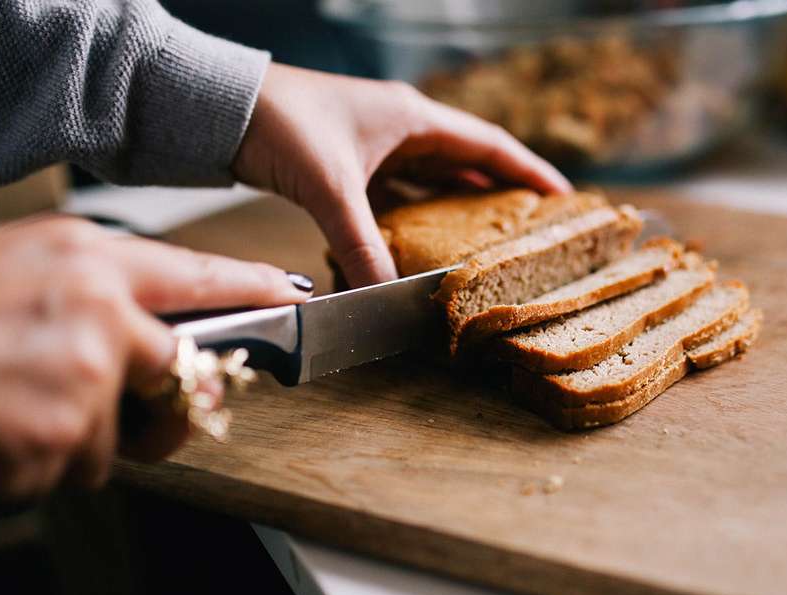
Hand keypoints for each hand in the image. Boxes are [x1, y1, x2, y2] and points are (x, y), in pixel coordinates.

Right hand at [0, 216, 307, 503]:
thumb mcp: (7, 269)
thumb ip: (84, 296)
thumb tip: (137, 337)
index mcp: (85, 260)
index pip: (198, 276)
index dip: (251, 288)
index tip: (292, 297)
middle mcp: (100, 313)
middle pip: (179, 372)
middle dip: (153, 402)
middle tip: (89, 399)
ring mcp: (83, 379)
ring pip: (112, 440)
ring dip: (60, 442)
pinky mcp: (57, 439)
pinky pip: (61, 476)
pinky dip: (18, 472)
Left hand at [233, 64, 572, 286]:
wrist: (221, 107)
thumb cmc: (279, 124)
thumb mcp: (331, 189)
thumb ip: (362, 245)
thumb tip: (385, 297)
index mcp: (412, 118)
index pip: (489, 145)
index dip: (530, 172)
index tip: (565, 198)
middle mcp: (401, 126)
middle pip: (468, 162)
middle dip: (502, 193)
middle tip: (535, 226)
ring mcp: (376, 143)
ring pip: (434, 178)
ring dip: (460, 206)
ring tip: (491, 239)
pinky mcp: (350, 162)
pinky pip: (399, 191)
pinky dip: (416, 215)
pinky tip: (424, 242)